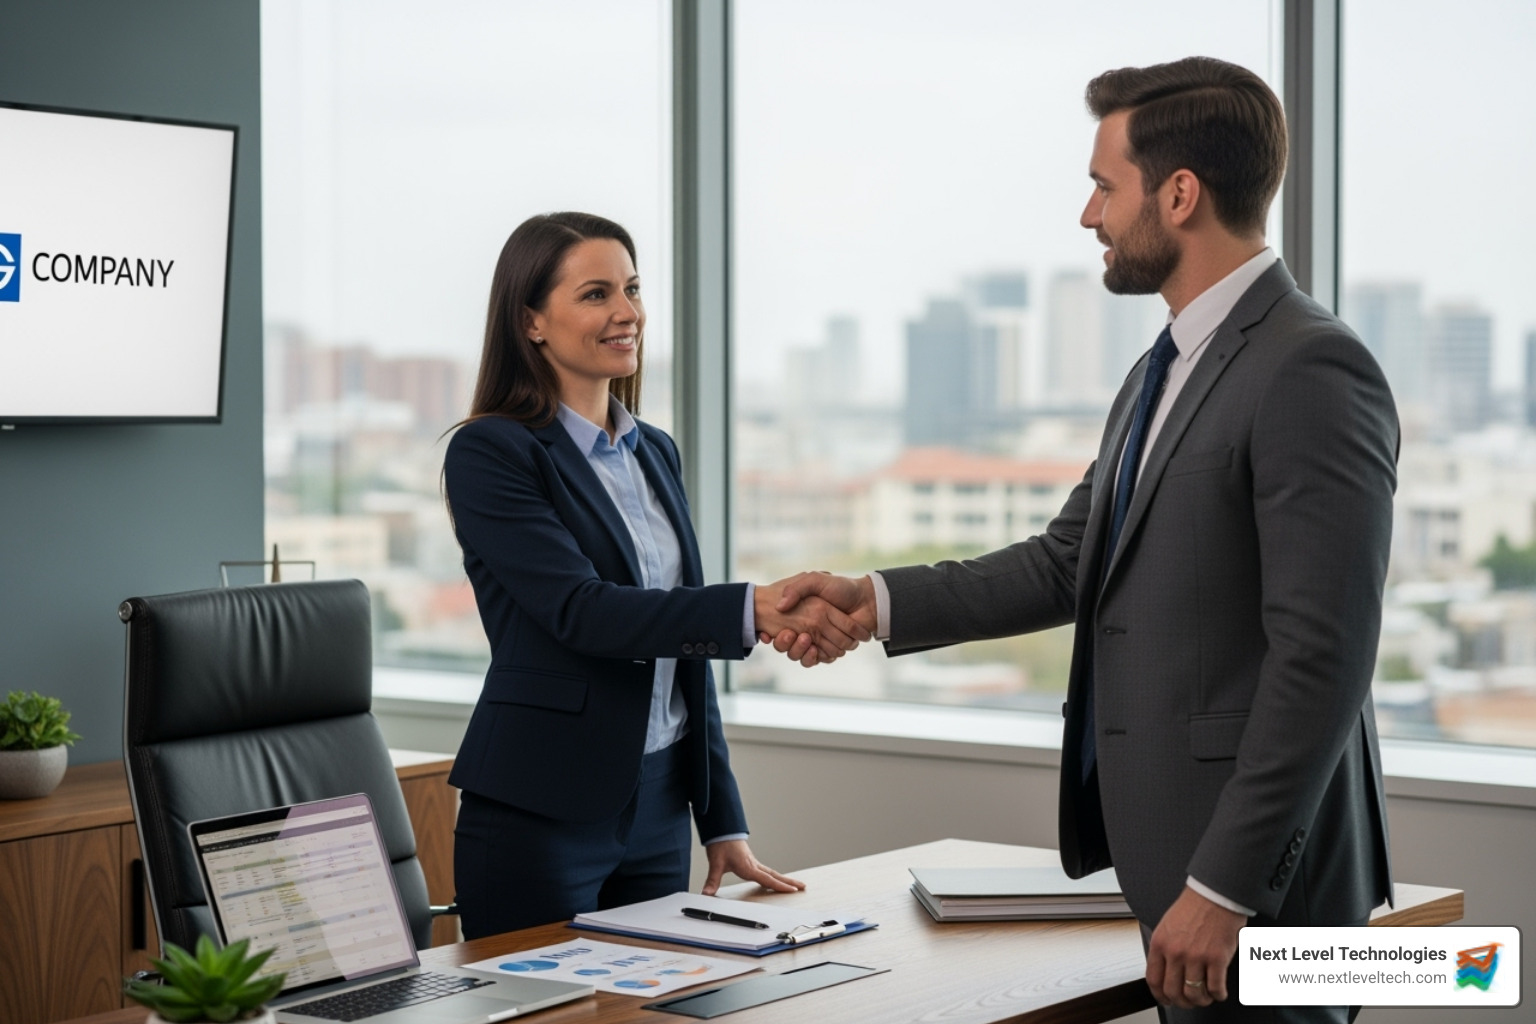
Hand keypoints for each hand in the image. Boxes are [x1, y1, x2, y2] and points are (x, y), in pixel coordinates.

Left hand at [702, 839, 805, 895]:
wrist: (721, 831)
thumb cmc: (720, 844)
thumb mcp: (715, 863)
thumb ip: (712, 880)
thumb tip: (706, 894)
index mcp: (749, 867)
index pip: (767, 878)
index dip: (780, 886)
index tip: (793, 890)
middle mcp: (754, 865)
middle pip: (775, 875)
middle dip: (789, 882)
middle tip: (803, 887)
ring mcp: (754, 863)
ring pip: (772, 873)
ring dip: (784, 879)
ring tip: (795, 885)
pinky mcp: (751, 862)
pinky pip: (766, 871)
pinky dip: (774, 877)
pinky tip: (775, 881)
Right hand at [754, 575, 871, 666]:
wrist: (867, 600)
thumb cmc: (842, 588)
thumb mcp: (815, 579)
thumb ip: (797, 588)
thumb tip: (780, 606)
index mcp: (802, 612)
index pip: (780, 628)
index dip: (775, 631)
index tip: (769, 632)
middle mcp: (808, 628)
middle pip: (786, 644)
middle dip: (784, 643)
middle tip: (788, 633)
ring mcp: (819, 640)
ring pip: (799, 655)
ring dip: (798, 650)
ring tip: (805, 639)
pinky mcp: (831, 650)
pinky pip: (817, 659)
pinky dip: (814, 657)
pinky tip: (815, 649)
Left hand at [1144, 886, 1245, 1008]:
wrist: (1214, 895)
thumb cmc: (1193, 907)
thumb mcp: (1167, 926)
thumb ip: (1163, 948)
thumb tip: (1163, 970)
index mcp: (1160, 943)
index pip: (1153, 979)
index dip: (1160, 995)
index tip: (1166, 999)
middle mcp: (1175, 952)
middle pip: (1173, 991)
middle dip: (1182, 1002)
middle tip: (1188, 1001)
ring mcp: (1196, 956)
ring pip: (1194, 994)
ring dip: (1201, 1000)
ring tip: (1205, 996)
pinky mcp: (1216, 958)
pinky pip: (1215, 988)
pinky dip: (1217, 995)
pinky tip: (1218, 992)